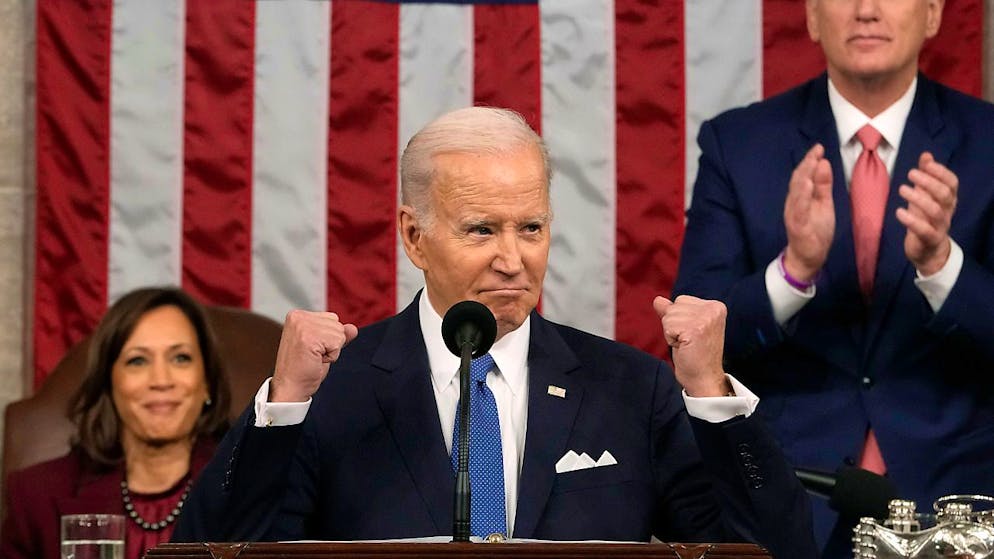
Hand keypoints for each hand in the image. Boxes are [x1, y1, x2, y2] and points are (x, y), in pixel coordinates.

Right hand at [270, 310, 358, 401]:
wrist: (290, 388)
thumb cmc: (302, 370)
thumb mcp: (323, 347)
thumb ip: (337, 334)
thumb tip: (352, 328)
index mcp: (298, 316)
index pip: (332, 318)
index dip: (328, 338)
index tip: (312, 349)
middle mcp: (298, 317)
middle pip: (337, 324)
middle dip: (331, 343)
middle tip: (313, 355)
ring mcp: (302, 326)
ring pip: (339, 333)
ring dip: (331, 350)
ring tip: (314, 358)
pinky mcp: (309, 338)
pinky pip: (337, 344)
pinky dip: (332, 356)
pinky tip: (316, 360)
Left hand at [652, 295, 730, 396]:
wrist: (704, 378)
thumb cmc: (696, 355)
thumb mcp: (686, 327)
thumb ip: (673, 311)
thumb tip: (657, 300)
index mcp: (715, 306)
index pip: (681, 300)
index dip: (680, 319)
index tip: (692, 334)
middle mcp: (713, 309)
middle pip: (674, 306)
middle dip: (674, 325)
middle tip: (688, 341)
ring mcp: (705, 319)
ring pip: (669, 316)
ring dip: (672, 333)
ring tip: (686, 344)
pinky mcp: (694, 329)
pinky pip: (668, 327)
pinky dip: (670, 339)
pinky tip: (683, 347)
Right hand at [783, 144, 834, 280]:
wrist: (808, 257)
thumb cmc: (816, 230)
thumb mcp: (824, 204)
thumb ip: (823, 185)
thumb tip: (823, 163)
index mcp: (800, 197)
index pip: (803, 175)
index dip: (810, 161)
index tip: (819, 148)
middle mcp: (794, 203)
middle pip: (798, 180)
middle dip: (807, 164)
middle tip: (816, 150)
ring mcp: (794, 214)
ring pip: (796, 193)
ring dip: (803, 177)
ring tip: (811, 162)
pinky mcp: (798, 226)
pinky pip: (799, 210)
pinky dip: (802, 197)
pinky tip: (806, 186)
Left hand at [896, 152, 956, 275]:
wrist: (928, 251)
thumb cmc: (925, 219)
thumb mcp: (925, 196)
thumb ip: (927, 176)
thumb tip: (926, 155)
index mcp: (948, 200)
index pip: (952, 183)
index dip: (941, 172)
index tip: (926, 164)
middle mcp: (947, 212)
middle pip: (945, 194)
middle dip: (929, 182)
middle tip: (911, 173)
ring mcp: (940, 226)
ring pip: (935, 211)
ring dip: (918, 198)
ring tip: (902, 188)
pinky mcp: (929, 240)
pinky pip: (924, 230)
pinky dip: (911, 220)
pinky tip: (899, 211)